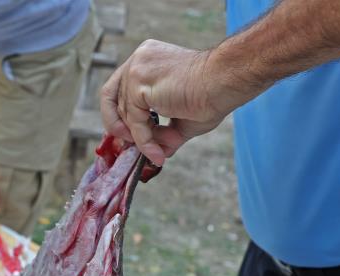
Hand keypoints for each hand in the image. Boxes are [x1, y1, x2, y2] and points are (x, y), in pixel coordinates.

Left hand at [100, 40, 242, 165]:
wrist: (225, 82)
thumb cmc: (213, 94)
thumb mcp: (183, 118)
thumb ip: (164, 133)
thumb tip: (157, 153)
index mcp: (147, 59)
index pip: (119, 87)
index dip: (119, 114)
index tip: (128, 136)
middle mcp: (139, 58)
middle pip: (114, 99)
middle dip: (124, 129)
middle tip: (137, 149)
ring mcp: (136, 68)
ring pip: (125, 114)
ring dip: (141, 139)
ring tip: (160, 152)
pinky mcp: (138, 83)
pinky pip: (134, 122)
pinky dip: (144, 142)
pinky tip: (158, 154)